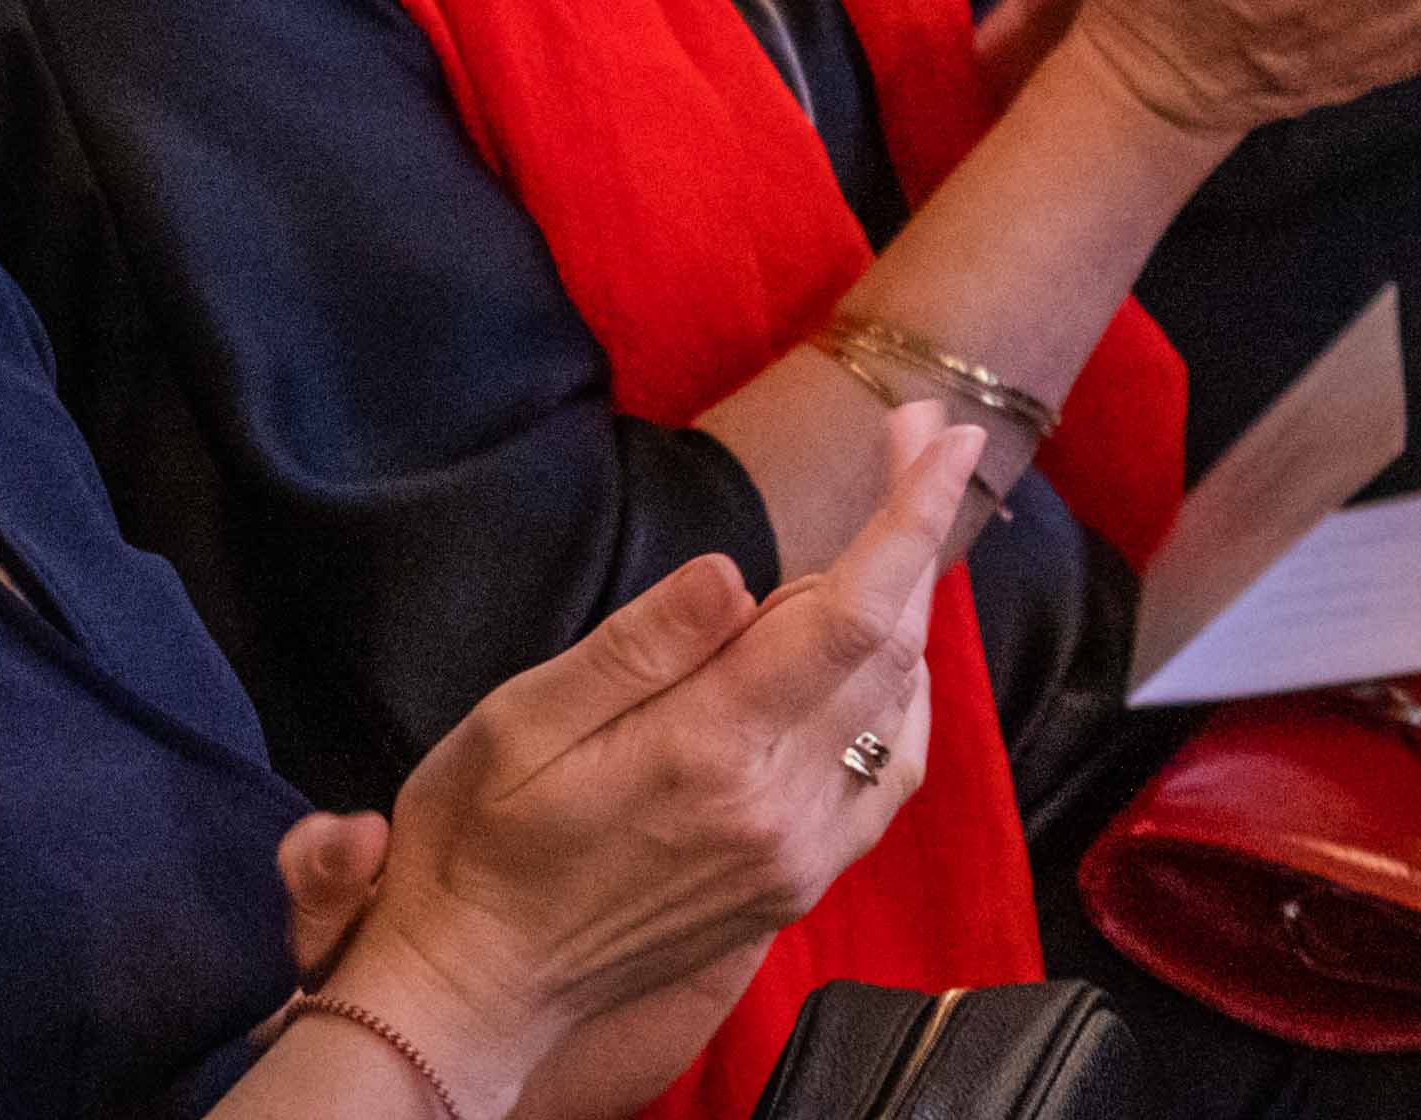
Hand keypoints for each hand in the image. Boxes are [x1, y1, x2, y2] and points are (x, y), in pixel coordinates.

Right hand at [332, 405, 970, 1109]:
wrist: (479, 986)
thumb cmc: (477, 840)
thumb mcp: (520, 722)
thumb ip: (640, 647)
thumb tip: (735, 571)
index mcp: (709, 749)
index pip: (851, 614)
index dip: (911, 517)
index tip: (943, 436)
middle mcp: (780, 807)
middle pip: (892, 648)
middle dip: (915, 533)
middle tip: (913, 441)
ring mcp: (798, 853)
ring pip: (901, 708)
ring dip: (909, 610)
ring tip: (882, 532)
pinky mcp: (797, 883)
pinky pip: (889, 774)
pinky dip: (900, 695)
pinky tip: (873, 652)